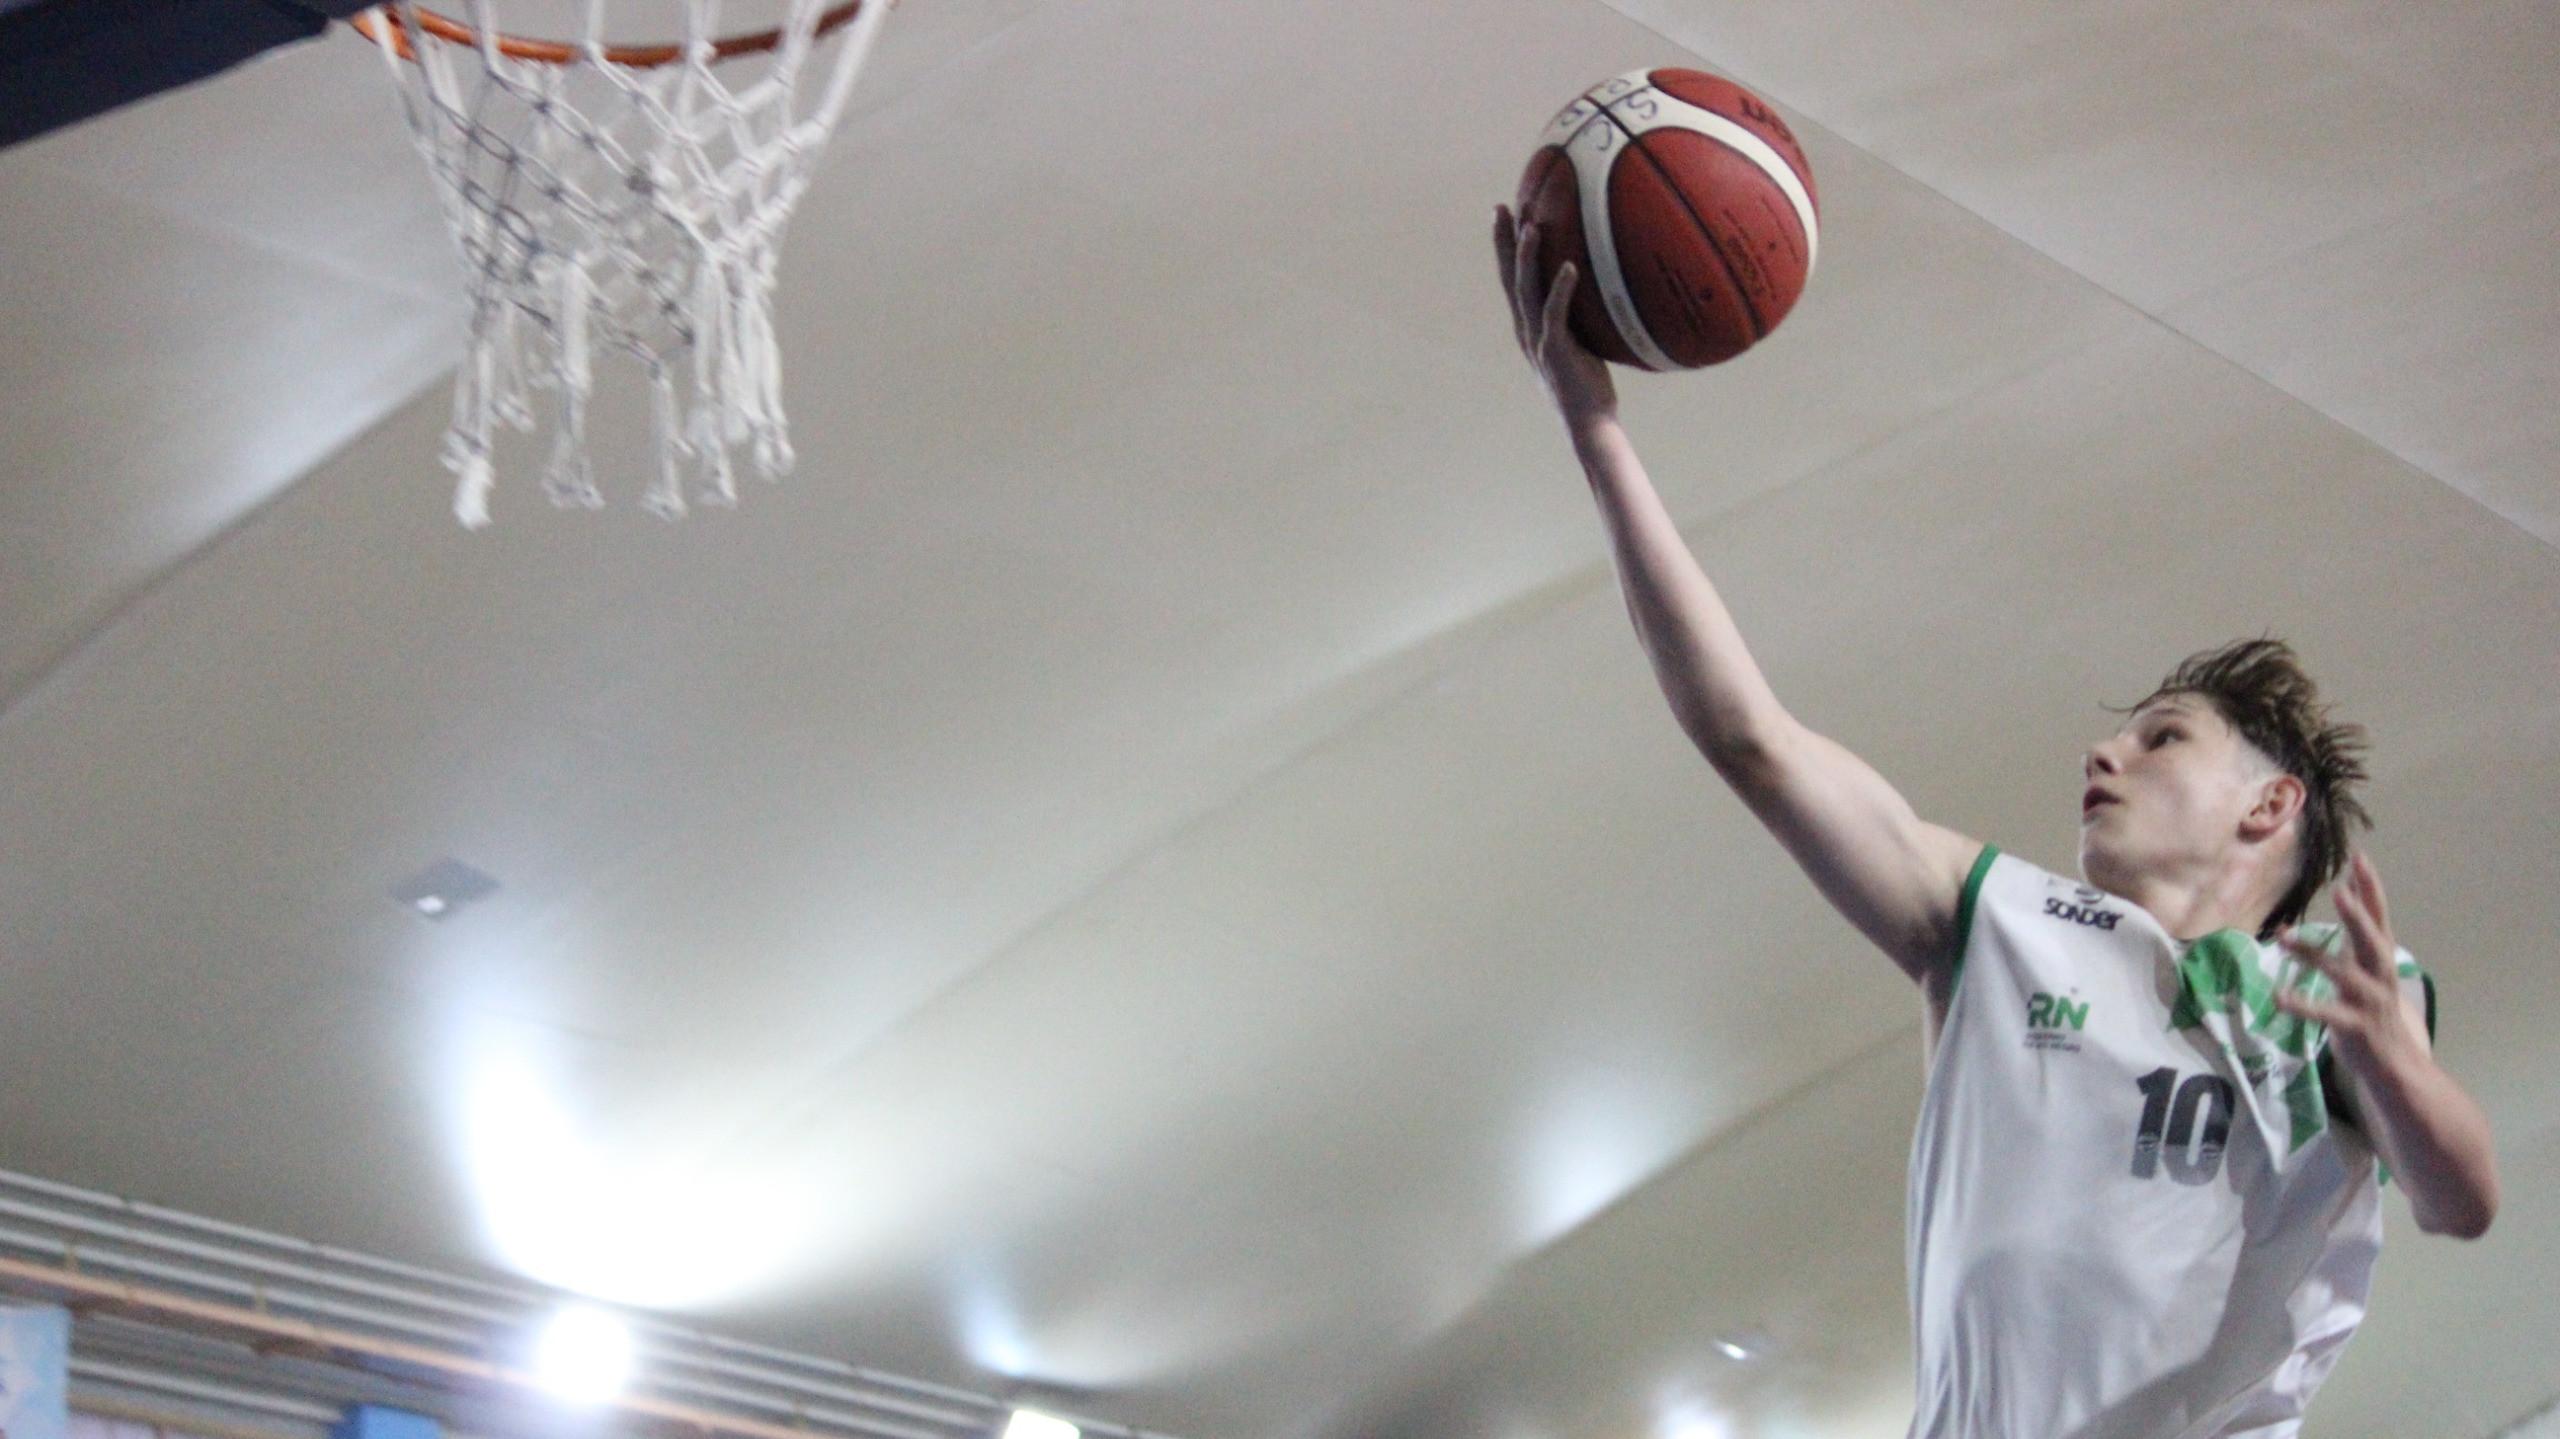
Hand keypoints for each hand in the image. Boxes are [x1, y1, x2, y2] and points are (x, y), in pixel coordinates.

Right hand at [1494, 204, 1616, 425]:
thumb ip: (1576, 316)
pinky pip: (1556, 314)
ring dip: (1527, 258)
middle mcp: (1526, 330)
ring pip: (1527, 292)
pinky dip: (1561, 289)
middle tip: (1502, 208)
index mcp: (1528, 326)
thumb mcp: (1578, 342)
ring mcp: (1539, 340)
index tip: (1505, 214)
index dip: (1504, 248)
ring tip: (1531, 227)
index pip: (1511, 279)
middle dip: (1503, 242)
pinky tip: (1569, 267)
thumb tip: (1596, 287)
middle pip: (1509, 278)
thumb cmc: (1587, 384)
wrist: (1587, 423)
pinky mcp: (1557, 351)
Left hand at [2273, 853, 2424, 1076]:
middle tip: (2342, 888)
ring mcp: (2370, 1003)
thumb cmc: (2371, 1013)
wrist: (2398, 1067)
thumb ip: (2342, 947)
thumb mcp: (2359, 974)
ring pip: (2345, 975)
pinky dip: (2303, 1005)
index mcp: (2380, 961)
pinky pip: (2327, 1014)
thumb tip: (2308, 919)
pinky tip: (2278, 996)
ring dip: (2314, 955)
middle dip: (2359, 916)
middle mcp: (2380, 977)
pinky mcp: (2356, 1028)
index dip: (2370, 889)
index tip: (2360, 858)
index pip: (2379, 918)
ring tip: (2284, 937)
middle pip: (2373, 941)